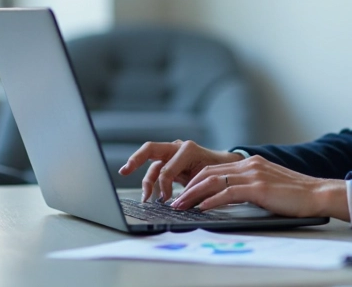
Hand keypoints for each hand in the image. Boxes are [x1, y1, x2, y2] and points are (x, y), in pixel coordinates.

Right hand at [118, 140, 243, 201]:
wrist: (227, 166)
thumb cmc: (219, 171)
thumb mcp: (208, 181)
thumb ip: (193, 189)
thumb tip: (178, 204)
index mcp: (188, 150)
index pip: (166, 167)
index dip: (164, 185)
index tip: (166, 199)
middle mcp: (177, 148)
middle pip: (150, 149)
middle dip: (135, 160)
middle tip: (124, 171)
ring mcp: (173, 154)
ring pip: (151, 164)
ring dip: (146, 181)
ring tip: (145, 198)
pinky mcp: (171, 162)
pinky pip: (156, 170)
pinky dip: (152, 182)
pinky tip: (150, 195)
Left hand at [170, 155, 349, 220]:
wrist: (318, 193)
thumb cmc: (295, 195)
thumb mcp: (267, 185)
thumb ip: (248, 185)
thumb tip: (226, 196)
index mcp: (251, 163)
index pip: (215, 168)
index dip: (195, 181)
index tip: (183, 193)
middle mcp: (249, 164)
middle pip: (209, 172)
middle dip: (188, 187)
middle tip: (175, 201)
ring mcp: (254, 174)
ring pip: (214, 180)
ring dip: (193, 195)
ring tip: (181, 206)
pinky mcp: (258, 188)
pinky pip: (228, 192)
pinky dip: (211, 200)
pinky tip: (202, 208)